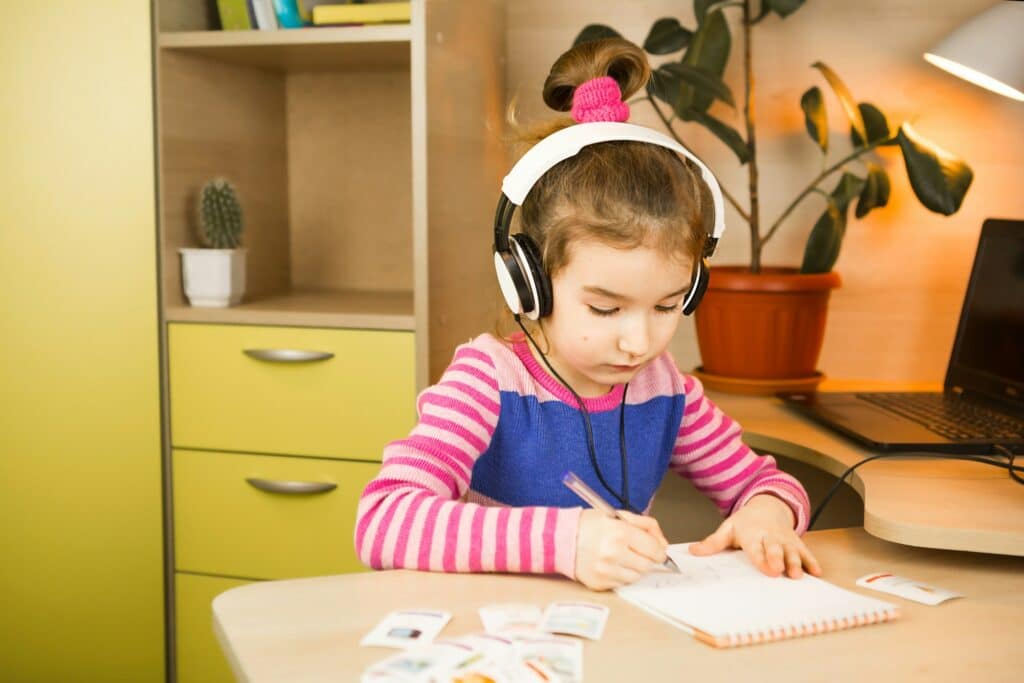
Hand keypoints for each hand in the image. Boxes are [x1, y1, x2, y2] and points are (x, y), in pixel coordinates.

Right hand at [574, 509, 668, 590]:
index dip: (659, 550)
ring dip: (634, 568)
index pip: (655, 550)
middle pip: (647, 566)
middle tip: (637, 551)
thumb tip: (664, 544)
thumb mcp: (619, 515)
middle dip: (647, 559)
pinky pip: (621, 583)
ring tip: (622, 556)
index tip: (656, 549)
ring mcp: (606, 571)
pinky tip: (611, 564)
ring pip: (636, 577)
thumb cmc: (590, 525)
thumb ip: (646, 526)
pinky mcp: (599, 583)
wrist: (560, 538)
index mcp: (620, 533)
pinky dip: (621, 575)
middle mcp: (613, 553)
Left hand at [689, 495, 821, 578]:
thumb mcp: (728, 528)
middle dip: (778, 559)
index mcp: (752, 534)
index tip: (766, 568)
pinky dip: (811, 561)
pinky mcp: (796, 542)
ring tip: (797, 576)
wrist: (767, 506)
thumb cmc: (745, 523)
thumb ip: (713, 542)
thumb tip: (693, 551)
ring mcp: (785, 540)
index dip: (760, 558)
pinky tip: (817, 572)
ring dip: (796, 562)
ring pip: (792, 551)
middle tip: (780, 571)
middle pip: (775, 548)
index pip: (755, 548)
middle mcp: (770, 537)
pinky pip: (805, 551)